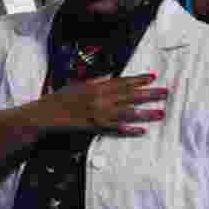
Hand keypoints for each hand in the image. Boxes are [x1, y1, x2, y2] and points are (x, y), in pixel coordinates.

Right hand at [36, 73, 166, 135]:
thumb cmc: (57, 100)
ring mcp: (96, 113)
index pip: (120, 81)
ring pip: (126, 112)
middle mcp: (98, 98)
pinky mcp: (93, 127)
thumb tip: (107, 78)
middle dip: (148, 94)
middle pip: (128, 95)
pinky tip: (141, 130)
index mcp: (94, 86)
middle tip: (165, 93)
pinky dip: (128, 130)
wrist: (42, 115)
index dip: (137, 79)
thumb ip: (93, 83)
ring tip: (161, 113)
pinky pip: (115, 128)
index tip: (152, 77)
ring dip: (145, 113)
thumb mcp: (75, 86)